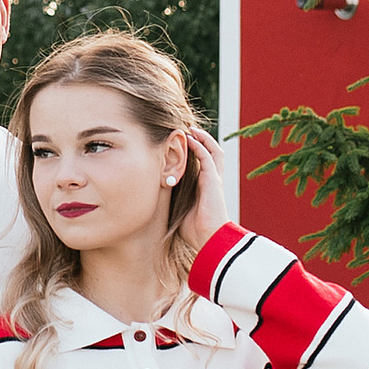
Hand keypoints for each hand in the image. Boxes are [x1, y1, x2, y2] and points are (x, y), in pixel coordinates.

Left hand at [169, 127, 227, 272]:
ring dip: (203, 138)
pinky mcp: (214, 180)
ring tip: (191, 130)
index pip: (204, 165)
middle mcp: (213, 181)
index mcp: (207, 188)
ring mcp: (215, 180)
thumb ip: (172, 203)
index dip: (196, 152)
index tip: (183, 144)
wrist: (209, 239)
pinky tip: (191, 138)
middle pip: (212, 154)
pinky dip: (200, 146)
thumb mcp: (180, 212)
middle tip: (188, 131)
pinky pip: (208, 157)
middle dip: (202, 140)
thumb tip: (153, 202)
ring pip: (213, 151)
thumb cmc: (195, 231)